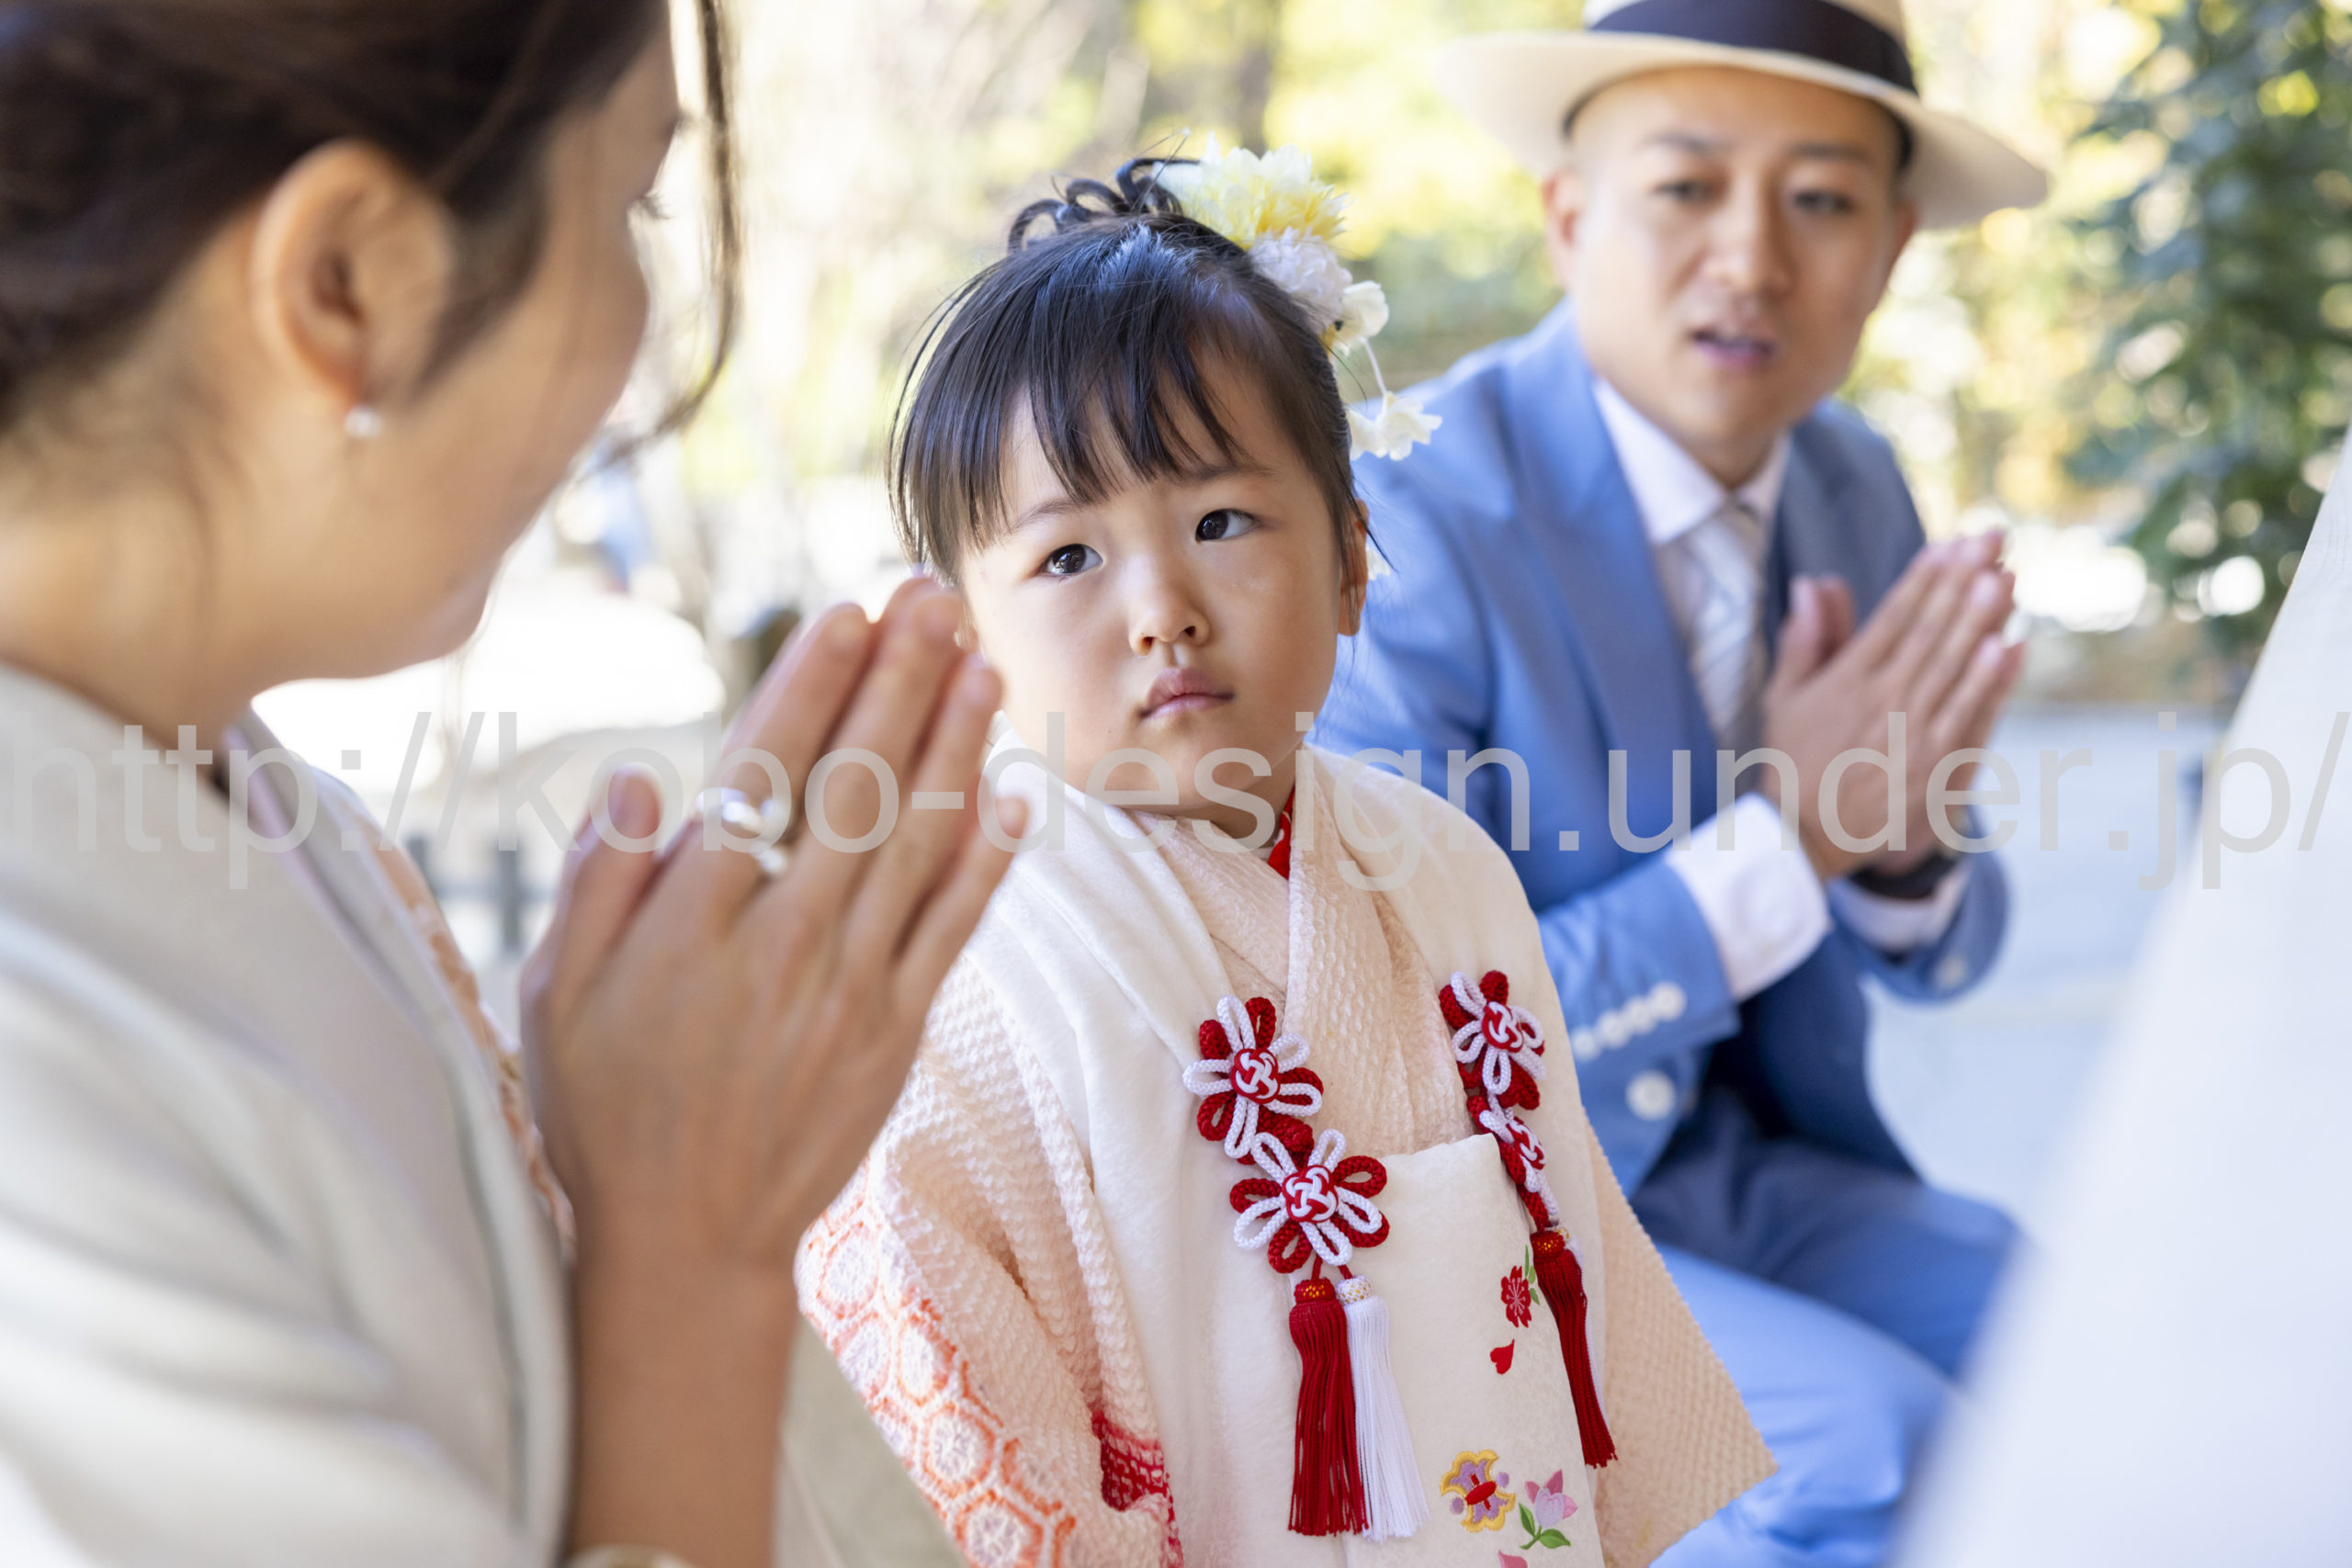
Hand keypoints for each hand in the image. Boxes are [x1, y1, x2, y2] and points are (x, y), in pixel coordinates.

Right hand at [522, 577, 1018, 1567]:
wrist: (685, 1242)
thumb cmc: (604, 1108)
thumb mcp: (555, 994)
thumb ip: (599, 881)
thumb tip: (641, 773)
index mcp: (691, 922)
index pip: (764, 775)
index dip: (813, 686)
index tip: (848, 613)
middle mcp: (780, 944)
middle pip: (854, 788)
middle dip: (900, 683)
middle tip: (934, 597)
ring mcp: (848, 989)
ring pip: (914, 845)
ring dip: (954, 748)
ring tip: (984, 662)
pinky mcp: (895, 1032)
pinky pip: (951, 931)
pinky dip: (988, 862)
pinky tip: (1016, 796)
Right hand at [1757, 536, 2022, 882]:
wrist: (1804, 839)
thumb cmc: (1793, 762)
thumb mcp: (1784, 697)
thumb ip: (1804, 639)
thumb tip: (1811, 582)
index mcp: (1846, 681)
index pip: (1892, 618)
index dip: (1923, 578)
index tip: (1949, 543)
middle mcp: (1882, 703)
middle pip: (1929, 632)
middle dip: (1962, 582)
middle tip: (1991, 540)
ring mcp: (1912, 736)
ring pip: (1952, 667)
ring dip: (1980, 620)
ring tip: (2004, 579)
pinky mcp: (1936, 767)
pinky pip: (1970, 716)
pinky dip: (1990, 681)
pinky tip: (2008, 646)